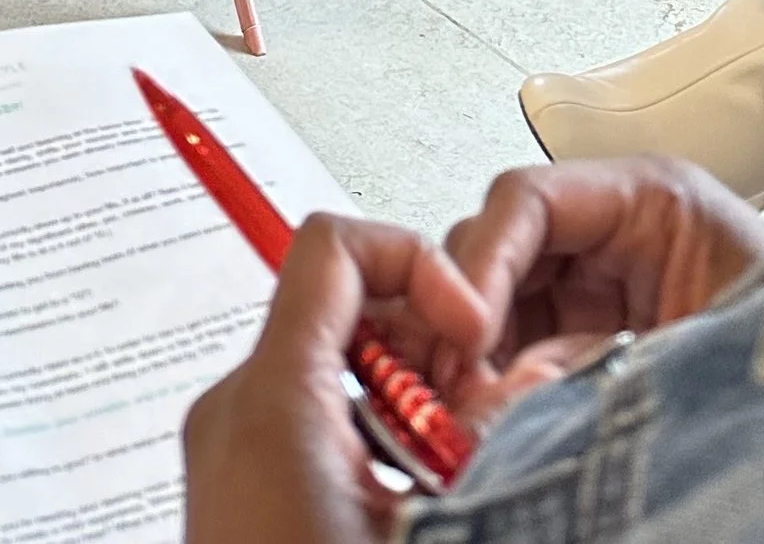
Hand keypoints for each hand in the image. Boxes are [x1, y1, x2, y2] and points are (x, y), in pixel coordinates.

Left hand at [183, 213, 494, 543]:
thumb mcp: (424, 523)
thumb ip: (481, 437)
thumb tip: (537, 387)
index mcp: (272, 400)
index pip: (334, 247)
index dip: (417, 263)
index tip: (467, 326)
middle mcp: (234, 409)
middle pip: (337, 304)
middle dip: (420, 337)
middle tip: (473, 403)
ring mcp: (226, 447)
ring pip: (328, 361)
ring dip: (401, 389)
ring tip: (451, 457)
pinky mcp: (234, 483)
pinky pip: (308, 413)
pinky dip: (368, 425)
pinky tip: (410, 487)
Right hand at [444, 159, 763, 410]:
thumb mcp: (698, 350)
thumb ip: (593, 368)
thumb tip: (495, 399)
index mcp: (653, 201)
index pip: (530, 197)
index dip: (485, 257)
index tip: (469, 326)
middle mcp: (614, 236)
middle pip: (499, 245)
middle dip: (467, 311)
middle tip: (458, 382)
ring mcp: (598, 288)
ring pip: (497, 302)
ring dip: (475, 353)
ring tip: (475, 407)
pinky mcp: (589, 341)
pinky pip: (520, 351)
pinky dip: (497, 383)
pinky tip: (494, 413)